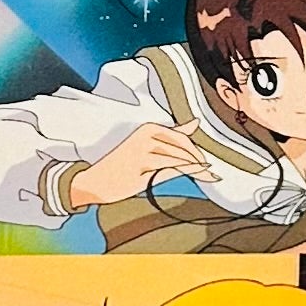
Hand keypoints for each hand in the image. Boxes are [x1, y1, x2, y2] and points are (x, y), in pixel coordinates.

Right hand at [72, 117, 220, 207]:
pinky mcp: (142, 168)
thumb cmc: (122, 165)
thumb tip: (195, 122)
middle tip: (210, 173)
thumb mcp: (146, 144)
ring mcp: (143, 151)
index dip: (196, 151)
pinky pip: (171, 170)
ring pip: (179, 160)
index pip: (181, 138)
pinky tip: (198, 176)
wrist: (95, 182)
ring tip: (209, 176)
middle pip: (182, 148)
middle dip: (198, 161)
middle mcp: (146, 136)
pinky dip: (188, 173)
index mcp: (148, 129)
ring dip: (196, 169)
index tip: (206, 163)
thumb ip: (172, 134)